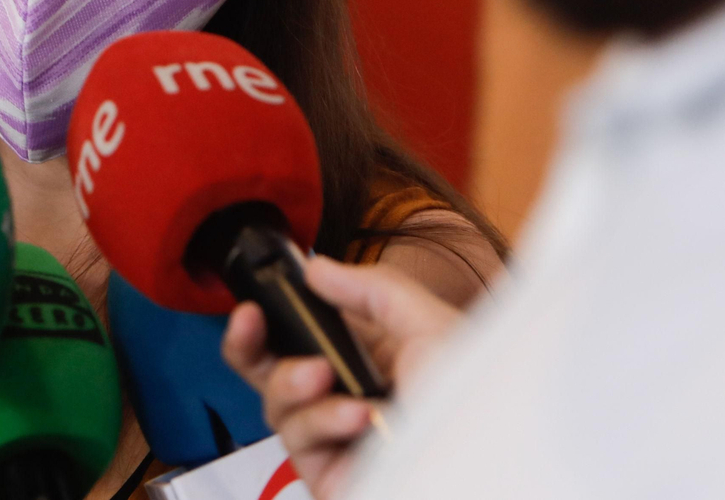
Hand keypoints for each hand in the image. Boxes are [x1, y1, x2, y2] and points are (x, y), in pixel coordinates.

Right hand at [222, 256, 460, 499]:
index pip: (307, 333)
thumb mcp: (432, 326)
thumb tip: (319, 268)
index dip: (273, 315)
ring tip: (327, 377)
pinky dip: (320, 420)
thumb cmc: (480, 406)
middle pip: (271, 368)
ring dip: (293, 382)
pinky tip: (355, 417)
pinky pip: (295, 438)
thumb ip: (374, 289)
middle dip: (249, 343)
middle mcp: (349, 393)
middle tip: (249, 322)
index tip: (257, 298)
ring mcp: (336, 435)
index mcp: (372, 356)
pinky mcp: (328, 471)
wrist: (490, 468)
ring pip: (275, 401)